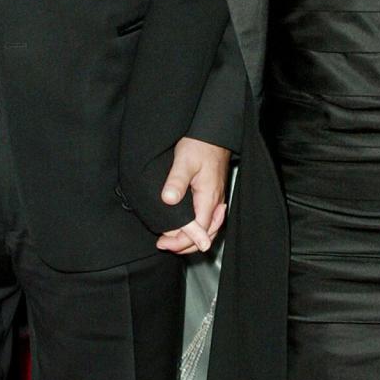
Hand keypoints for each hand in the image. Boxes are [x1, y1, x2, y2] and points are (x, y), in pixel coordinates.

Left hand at [156, 136, 229, 255]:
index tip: (163, 243)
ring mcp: (217, 199)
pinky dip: (199, 229)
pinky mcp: (214, 194)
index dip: (181, 241)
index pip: (198, 231)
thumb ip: (176, 182)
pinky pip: (210, 220)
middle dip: (186, 245)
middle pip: (206, 235)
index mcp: (209, 197)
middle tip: (165, 245)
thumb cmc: (200, 145)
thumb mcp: (184, 161)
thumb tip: (168, 200)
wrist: (213, 134)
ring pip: (209, 229)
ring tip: (173, 241)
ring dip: (193, 238)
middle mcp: (216, 202)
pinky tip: (188, 228)